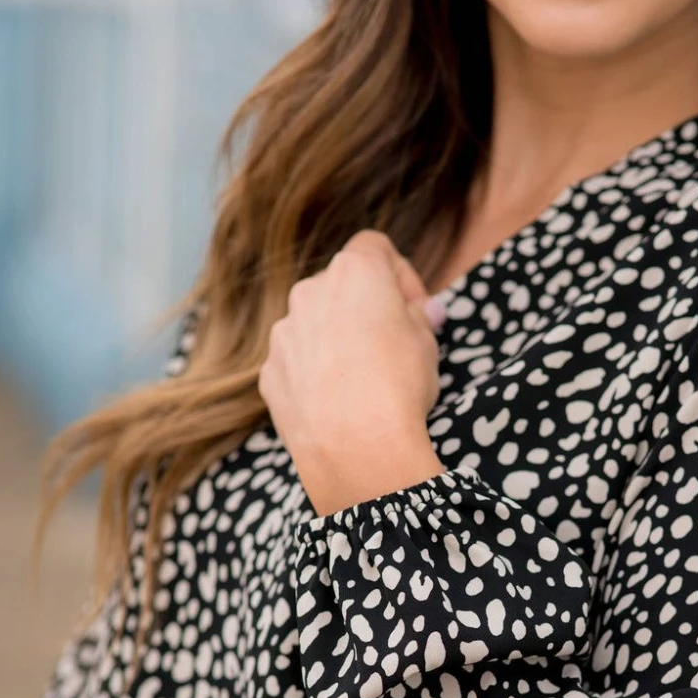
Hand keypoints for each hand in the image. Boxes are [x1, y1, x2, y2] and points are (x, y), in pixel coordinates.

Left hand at [260, 231, 448, 516]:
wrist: (355, 449)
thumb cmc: (398, 387)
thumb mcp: (427, 344)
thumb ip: (418, 317)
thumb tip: (420, 312)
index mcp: (354, 273)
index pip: (375, 248)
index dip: (400, 275)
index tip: (415, 309)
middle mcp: (310, 292)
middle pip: (341, 286)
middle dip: (366, 308)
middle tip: (393, 345)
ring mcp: (284, 333)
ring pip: (315, 325)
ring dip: (338, 341)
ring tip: (364, 382)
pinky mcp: (270, 372)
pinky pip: (298, 363)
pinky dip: (315, 374)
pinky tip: (339, 405)